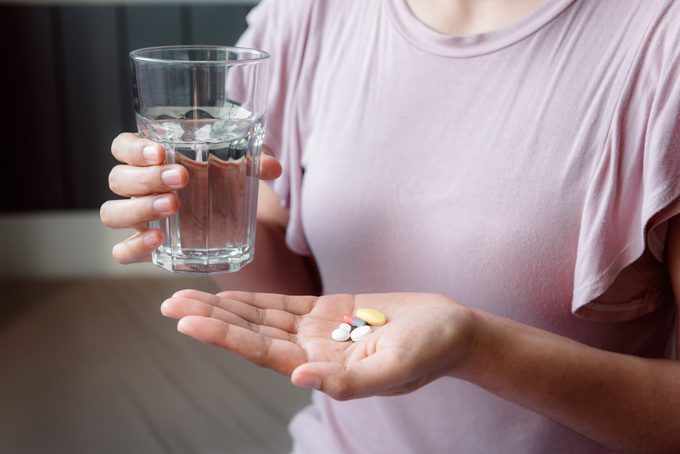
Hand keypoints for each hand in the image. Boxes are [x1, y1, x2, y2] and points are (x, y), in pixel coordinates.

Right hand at [100, 133, 281, 263]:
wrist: (232, 217)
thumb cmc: (227, 181)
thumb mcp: (243, 166)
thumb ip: (256, 161)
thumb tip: (273, 167)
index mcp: (150, 160)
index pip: (122, 147)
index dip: (134, 148)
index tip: (161, 152)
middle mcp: (136, 188)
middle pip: (119, 179)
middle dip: (147, 178)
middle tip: (182, 179)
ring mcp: (137, 219)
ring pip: (113, 213)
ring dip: (140, 209)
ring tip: (173, 206)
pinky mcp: (145, 248)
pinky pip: (122, 252)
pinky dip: (134, 246)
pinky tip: (158, 240)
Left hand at [161, 290, 475, 399]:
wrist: (452, 329)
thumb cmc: (431, 351)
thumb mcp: (396, 368)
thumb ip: (349, 380)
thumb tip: (300, 378)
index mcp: (324, 369)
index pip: (262, 352)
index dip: (224, 336)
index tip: (187, 321)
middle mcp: (312, 352)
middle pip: (251, 334)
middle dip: (211, 318)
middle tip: (168, 303)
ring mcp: (318, 331)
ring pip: (261, 318)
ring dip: (224, 306)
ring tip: (184, 295)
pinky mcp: (328, 310)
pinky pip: (283, 304)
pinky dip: (255, 298)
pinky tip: (228, 292)